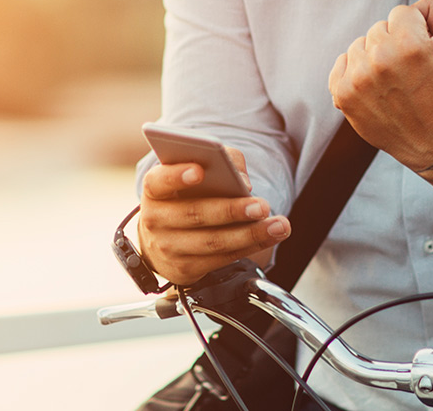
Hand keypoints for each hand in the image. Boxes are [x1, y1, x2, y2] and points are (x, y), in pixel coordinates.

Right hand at [136, 146, 289, 285]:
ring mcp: (168, 247)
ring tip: (278, 225)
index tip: (199, 170)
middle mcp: (156, 219)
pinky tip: (269, 236)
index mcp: (154, 189)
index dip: (177, 176)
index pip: (159, 181)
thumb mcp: (194, 172)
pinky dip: (250, 247)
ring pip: (213, 242)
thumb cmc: (185, 196)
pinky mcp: (185, 269)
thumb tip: (242, 181)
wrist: (162, 237)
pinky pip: (222, 259)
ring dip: (250, 234)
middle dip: (231, 210)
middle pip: (194, 214)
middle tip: (261, 205)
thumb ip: (221, 162)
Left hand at [328, 0, 432, 169]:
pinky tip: (374, 86)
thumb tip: (411, 4)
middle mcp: (380, 59)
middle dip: (395, 43)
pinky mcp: (342, 94)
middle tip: (411, 72)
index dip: (416, 31)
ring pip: (360, 44)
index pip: (401, 12)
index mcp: (409, 43)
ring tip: (394, 82)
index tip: (423, 55)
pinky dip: (355, 71)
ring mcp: (357, 78)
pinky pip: (341, 63)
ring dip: (374, 57)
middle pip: (379, 27)